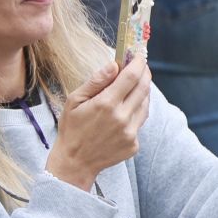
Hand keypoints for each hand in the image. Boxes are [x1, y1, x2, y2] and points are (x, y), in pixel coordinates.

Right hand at [43, 56, 151, 191]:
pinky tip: (127, 108)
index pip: (131, 76)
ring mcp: (130, 133)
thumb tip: (114, 64)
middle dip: (144, 73)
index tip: (139, 55)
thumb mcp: (75, 100)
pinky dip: (136, 111)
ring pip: (145, 105)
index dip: (138, 63)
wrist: (75, 162)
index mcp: (106, 104)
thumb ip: (96, 81)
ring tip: (135, 84)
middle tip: (141, 65)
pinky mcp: (134, 144)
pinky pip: (140, 122)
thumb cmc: (72, 128)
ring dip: (143, 91)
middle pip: (143, 88)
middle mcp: (122, 118)